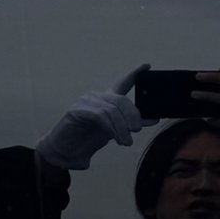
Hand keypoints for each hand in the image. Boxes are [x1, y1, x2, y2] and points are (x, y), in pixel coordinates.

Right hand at [34, 66, 154, 170]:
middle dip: (132, 116)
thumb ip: (132, 124)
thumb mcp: (115, 131)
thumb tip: (153, 118)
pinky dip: (111, 127)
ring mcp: (85, 102)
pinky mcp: (77, 110)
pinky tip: (114, 137)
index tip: (147, 65)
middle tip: (136, 131)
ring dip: (122, 128)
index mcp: (106, 100)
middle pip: (121, 100)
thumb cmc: (88, 140)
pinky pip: (100, 115)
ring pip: (112, 109)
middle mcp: (96, 97)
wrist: (65, 153)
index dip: (135, 74)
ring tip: (125, 142)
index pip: (122, 83)